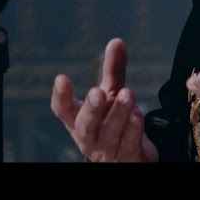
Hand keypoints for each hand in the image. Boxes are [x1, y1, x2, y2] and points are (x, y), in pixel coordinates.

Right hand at [51, 38, 158, 161]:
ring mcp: (107, 150)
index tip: (61, 78)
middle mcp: (89, 137)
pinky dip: (133, 130)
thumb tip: (117, 41)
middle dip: (91, 108)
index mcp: (78, 120)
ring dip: (118, 114)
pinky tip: (138, 114)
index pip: (63, 110)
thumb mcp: (113, 94)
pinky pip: (129, 145)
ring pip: (110, 134)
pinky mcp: (128, 158)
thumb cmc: (113, 120)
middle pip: (86, 125)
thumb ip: (113, 70)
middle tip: (98, 92)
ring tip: (128, 94)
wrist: (129, 155)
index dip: (60, 96)